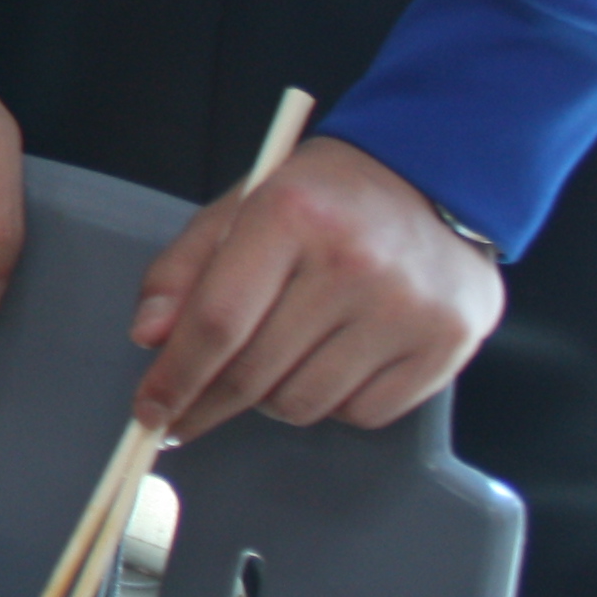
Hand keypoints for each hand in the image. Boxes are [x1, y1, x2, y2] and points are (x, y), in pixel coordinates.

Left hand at [126, 135, 502, 438]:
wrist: (432, 181)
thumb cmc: (320, 200)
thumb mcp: (238, 210)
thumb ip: (183, 271)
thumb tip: (148, 338)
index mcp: (291, 215)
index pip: (217, 322)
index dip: (175, 378)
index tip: (149, 413)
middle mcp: (355, 263)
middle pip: (255, 373)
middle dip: (208, 402)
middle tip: (186, 412)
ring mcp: (408, 308)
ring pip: (303, 404)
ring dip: (271, 397)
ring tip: (278, 357)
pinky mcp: (447, 345)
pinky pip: (361, 415)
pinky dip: (331, 402)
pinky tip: (333, 359)